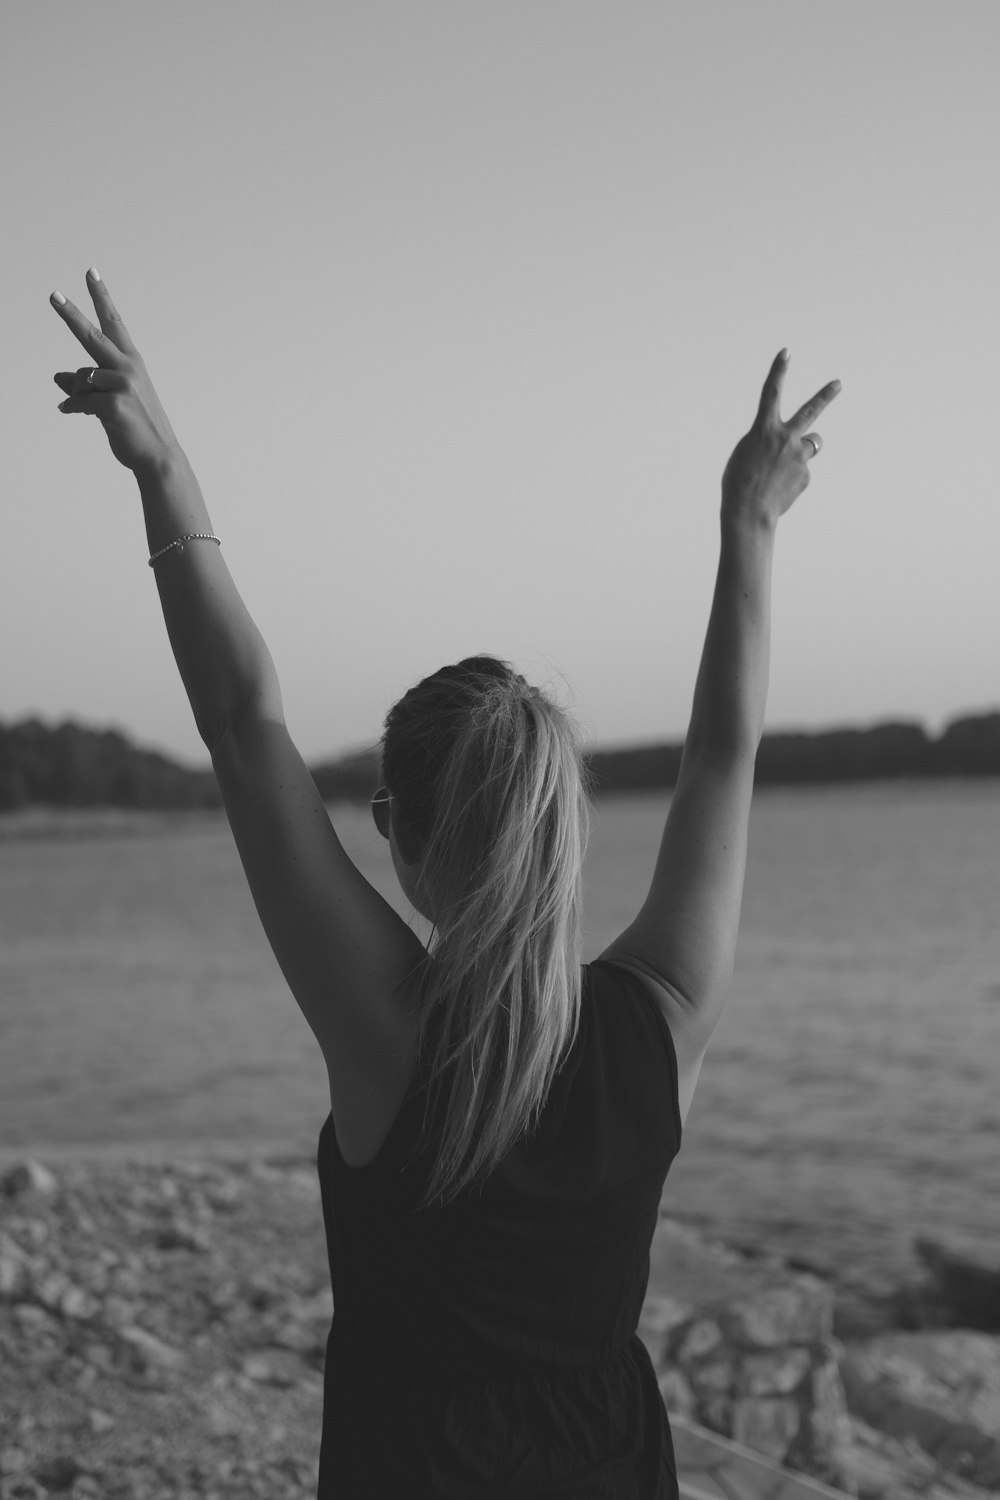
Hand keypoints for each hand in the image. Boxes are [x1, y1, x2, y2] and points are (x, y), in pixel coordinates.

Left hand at [51, 270, 181, 475]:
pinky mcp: (114, 405)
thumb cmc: (137, 427)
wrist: (158, 456)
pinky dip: (72, 407)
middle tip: (54, 295)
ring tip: (88, 408)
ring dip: (78, 395)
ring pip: (82, 379)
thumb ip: (87, 385)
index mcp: (131, 363)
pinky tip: (69, 411)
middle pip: (93, 336)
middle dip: (71, 315)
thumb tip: (57, 376)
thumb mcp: (111, 400)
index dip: (101, 298)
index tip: (91, 273)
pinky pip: (79, 401)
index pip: (113, 323)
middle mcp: (128, 369)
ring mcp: (123, 386)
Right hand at [722, 350, 840, 525]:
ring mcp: (799, 456)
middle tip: (838, 383)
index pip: (771, 393)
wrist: (748, 511)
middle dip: (825, 396)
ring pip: (809, 445)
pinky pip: (801, 470)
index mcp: (763, 430)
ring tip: (782, 468)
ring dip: (800, 451)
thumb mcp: (747, 453)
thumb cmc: (738, 482)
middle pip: (810, 411)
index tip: (786, 352)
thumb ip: (769, 441)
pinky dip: (791, 477)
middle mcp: (785, 438)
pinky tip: (779, 488)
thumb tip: (796, 445)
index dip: (778, 371)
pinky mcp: (806, 475)